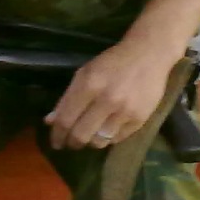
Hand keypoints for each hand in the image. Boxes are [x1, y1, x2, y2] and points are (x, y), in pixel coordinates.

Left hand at [44, 42, 172, 149]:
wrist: (148, 55)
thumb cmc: (112, 62)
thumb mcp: (85, 73)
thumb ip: (67, 98)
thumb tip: (50, 121)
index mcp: (89, 84)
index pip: (66, 119)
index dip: (57, 135)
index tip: (55, 142)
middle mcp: (107, 100)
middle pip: (81, 135)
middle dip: (72, 143)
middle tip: (69, 143)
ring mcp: (125, 112)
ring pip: (99, 142)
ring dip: (90, 141)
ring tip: (89, 134)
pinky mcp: (140, 120)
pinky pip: (116, 139)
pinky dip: (108, 137)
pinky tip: (106, 129)